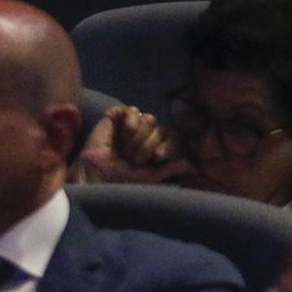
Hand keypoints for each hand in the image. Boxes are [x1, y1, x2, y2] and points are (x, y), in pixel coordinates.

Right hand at [71, 106, 188, 183]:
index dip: (169, 145)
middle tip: (133, 160)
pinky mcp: (116, 116)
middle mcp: (146, 133)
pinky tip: (120, 137)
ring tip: (124, 152)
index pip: (174, 136)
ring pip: (149, 119)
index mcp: (156, 146)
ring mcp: (132, 124)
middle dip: (148, 147)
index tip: (158, 157)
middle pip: (161, 127)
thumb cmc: (122, 180)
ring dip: (137, 140)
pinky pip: (133, 111)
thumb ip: (172, 167)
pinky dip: (129, 125)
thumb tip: (194, 165)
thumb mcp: (151, 177)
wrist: (96, 177)